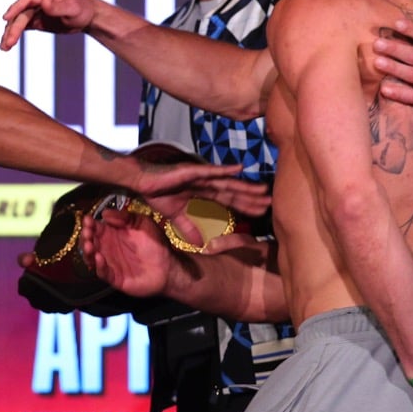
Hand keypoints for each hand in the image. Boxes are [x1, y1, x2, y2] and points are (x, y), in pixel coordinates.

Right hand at [0, 0, 100, 50]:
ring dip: (9, 33)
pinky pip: (20, 26)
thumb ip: (58, 7)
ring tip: (4, 47)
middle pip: (20, 13)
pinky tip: (6, 45)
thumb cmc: (82, 10)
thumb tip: (43, 2)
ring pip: (17, 20)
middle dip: (12, 28)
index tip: (5, 18)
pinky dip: (13, 34)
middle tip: (7, 44)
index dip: (15, 8)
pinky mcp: (33, 18)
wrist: (86, 15)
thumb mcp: (73, 9)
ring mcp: (33, 8)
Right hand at [81, 209, 177, 297]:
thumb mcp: (142, 222)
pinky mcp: (115, 277)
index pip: (96, 227)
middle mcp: (108, 248)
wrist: (168, 266)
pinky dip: (99, 266)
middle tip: (87, 232)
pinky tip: (99, 258)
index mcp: (113, 233)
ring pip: (92, 257)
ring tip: (89, 245)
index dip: (90, 224)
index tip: (87, 220)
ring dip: (88, 252)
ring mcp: (110, 263)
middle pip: (91, 242)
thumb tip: (105, 213)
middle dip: (86, 237)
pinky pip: (103, 272)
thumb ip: (125, 217)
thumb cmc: (156, 243)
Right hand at [131, 160, 270, 245]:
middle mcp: (206, 183)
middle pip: (233, 192)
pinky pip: (211, 171)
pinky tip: (239, 168)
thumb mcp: (175, 215)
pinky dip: (225, 170)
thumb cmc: (157, 193)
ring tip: (263, 190)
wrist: (141, 182)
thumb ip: (188, 227)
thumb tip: (198, 242)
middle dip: (251, 197)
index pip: (229, 200)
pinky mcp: (191, 171)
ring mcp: (200, 176)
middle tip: (271, 202)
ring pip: (227, 183)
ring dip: (245, 187)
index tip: (261, 211)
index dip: (244, 205)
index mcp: (203, 193)